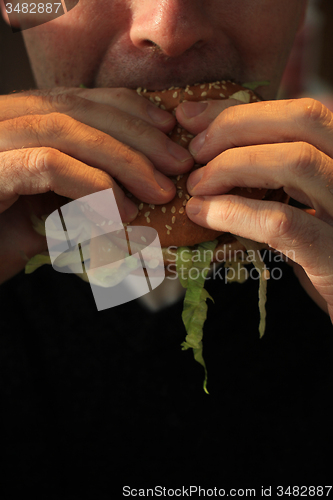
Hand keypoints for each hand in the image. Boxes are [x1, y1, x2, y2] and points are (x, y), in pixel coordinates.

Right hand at [0, 86, 193, 282]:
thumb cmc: (4, 237)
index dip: (132, 110)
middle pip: (80, 109)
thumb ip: (89, 193)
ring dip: (122, 161)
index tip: (169, 133)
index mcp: (22, 120)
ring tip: (159, 192)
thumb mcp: (55, 208)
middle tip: (178, 167)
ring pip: (66, 130)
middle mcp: (4, 119)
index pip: (83, 98)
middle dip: (138, 136)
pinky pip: (48, 165)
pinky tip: (120, 210)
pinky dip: (91, 185)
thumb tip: (142, 197)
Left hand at [176, 97, 332, 321]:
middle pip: (303, 120)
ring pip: (296, 162)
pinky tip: (203, 213)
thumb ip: (270, 172)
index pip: (300, 112)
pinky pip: (281, 222)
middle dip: (236, 127)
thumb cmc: (318, 248)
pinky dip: (234, 212)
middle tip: (194, 151)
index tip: (190, 117)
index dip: (239, 109)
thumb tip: (207, 141)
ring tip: (197, 185)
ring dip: (232, 167)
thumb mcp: (299, 202)